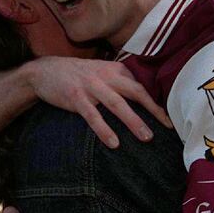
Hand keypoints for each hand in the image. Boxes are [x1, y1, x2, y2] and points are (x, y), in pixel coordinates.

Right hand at [26, 57, 171, 148]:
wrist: (44, 71)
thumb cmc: (77, 74)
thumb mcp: (100, 71)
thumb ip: (119, 80)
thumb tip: (143, 96)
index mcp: (114, 69)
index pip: (140, 86)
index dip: (156, 101)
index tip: (169, 118)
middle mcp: (105, 75)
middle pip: (135, 92)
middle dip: (153, 110)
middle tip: (167, 127)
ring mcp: (90, 86)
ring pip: (117, 104)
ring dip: (133, 121)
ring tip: (147, 137)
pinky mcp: (75, 97)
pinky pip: (92, 116)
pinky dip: (104, 129)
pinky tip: (114, 143)